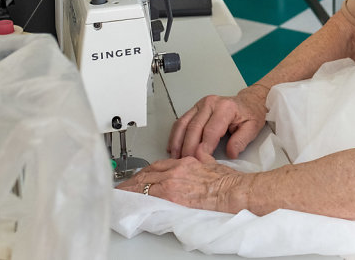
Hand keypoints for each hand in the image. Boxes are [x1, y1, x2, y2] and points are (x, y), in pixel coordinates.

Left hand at [116, 151, 249, 213]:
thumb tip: (200, 154)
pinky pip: (147, 195)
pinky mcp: (172, 196)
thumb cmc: (227, 181)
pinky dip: (136, 196)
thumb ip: (203, 158)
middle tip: (124, 184)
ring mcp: (173, 182)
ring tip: (122, 192)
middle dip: (133, 179)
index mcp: (186, 161)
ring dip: (130, 187)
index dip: (146, 170)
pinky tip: (129, 199)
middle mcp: (176, 169)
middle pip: (147, 172)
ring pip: (144, 182)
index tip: (140, 175)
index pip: (159, 164)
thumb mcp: (213, 163)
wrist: (232, 190)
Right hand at [168, 85, 267, 159]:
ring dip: (177, 143)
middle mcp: (210, 103)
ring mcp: (200, 105)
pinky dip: (175, 136)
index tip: (200, 161)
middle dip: (188, 148)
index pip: (210, 131)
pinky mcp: (194, 108)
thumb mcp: (252, 128)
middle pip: (194, 128)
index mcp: (225, 108)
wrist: (249, 101)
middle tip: (186, 164)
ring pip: (183, 124)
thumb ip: (241, 141)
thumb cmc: (250, 115)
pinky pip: (180, 121)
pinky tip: (173, 148)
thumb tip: (230, 154)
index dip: (204, 148)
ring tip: (175, 159)